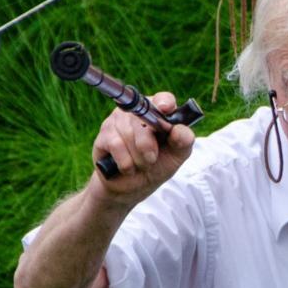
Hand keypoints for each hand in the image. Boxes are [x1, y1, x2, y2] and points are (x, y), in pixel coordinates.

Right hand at [90, 91, 194, 206]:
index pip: (164, 99)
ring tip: (138, 163)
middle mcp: (137, 111)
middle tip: (151, 159)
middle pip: (145, 119)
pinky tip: (126, 166)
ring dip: (139, 159)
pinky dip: (126, 163)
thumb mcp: (176, 155)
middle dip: (150, 147)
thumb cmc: (157, 166)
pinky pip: (117, 146)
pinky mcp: (103, 134)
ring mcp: (117, 120)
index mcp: (158, 112)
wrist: (132, 188)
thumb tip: (178, 130)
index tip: (165, 108)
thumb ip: (184, 141)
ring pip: (130, 135)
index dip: (164, 102)